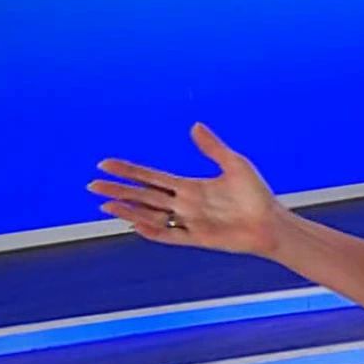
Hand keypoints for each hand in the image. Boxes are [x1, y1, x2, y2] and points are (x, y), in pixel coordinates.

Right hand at [89, 123, 286, 256]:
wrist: (272, 223)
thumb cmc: (256, 195)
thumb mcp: (234, 164)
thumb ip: (212, 148)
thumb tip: (194, 125)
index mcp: (190, 187)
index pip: (152, 177)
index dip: (129, 171)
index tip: (106, 164)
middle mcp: (185, 205)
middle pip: (144, 196)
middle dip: (118, 190)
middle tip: (92, 185)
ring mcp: (189, 222)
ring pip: (151, 216)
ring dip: (128, 210)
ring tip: (105, 204)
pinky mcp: (199, 238)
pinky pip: (170, 235)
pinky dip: (152, 231)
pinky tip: (135, 224)